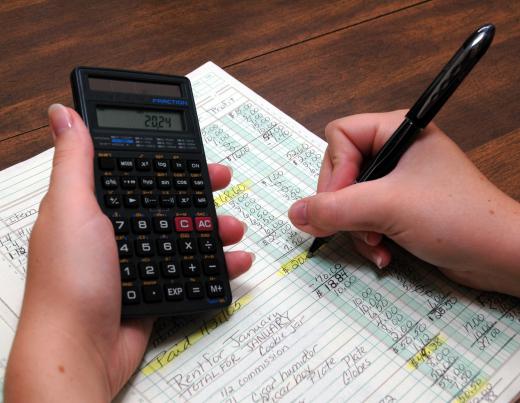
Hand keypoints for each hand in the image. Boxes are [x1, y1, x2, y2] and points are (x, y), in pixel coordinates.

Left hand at [5, 104, 253, 401]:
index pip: (136, 171)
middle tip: (224, 181)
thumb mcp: (73, 209)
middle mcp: (115, 230)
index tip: (192, 150)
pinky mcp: (153, 287)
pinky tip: (236, 260)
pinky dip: (217, 264)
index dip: (165, 157)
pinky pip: (191, 269)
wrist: (81, 350)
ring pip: (184, 233)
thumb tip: (63, 114)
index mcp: (93, 207)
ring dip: (215, 227)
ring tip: (234, 228)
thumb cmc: (69, 280)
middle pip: (166, 200)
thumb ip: (75, 161)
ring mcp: (136, 259)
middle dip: (199, 190)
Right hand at [289, 110, 519, 296]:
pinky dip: (368, 237)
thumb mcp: (387, 207)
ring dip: (357, 229)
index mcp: (396, 130)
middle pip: (340, 172)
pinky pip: (365, 217)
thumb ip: (334, 208)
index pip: (339, 137)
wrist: (500, 257)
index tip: (343, 202)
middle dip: (345, 207)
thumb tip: (294, 214)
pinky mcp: (401, 207)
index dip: (335, 170)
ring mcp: (398, 181)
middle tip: (360, 228)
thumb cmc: (454, 217)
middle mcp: (395, 152)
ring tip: (377, 245)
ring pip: (349, 199)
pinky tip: (384, 254)